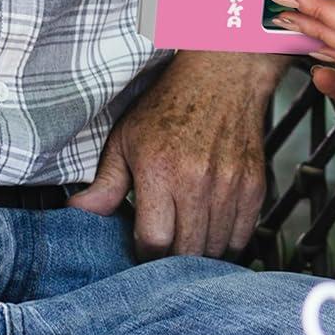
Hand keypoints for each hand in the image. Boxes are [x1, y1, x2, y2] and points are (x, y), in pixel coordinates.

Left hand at [69, 50, 283, 258]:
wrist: (225, 74)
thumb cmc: (172, 103)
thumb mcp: (127, 137)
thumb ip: (106, 182)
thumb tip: (80, 212)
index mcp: (161, 171)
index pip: (153, 242)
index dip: (144, 255)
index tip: (141, 248)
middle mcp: (197, 182)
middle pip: (186, 252)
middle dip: (171, 260)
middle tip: (163, 250)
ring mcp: (229, 185)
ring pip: (215, 248)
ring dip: (199, 253)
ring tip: (186, 242)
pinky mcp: (254, 185)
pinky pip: (243, 234)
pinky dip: (228, 242)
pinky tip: (213, 232)